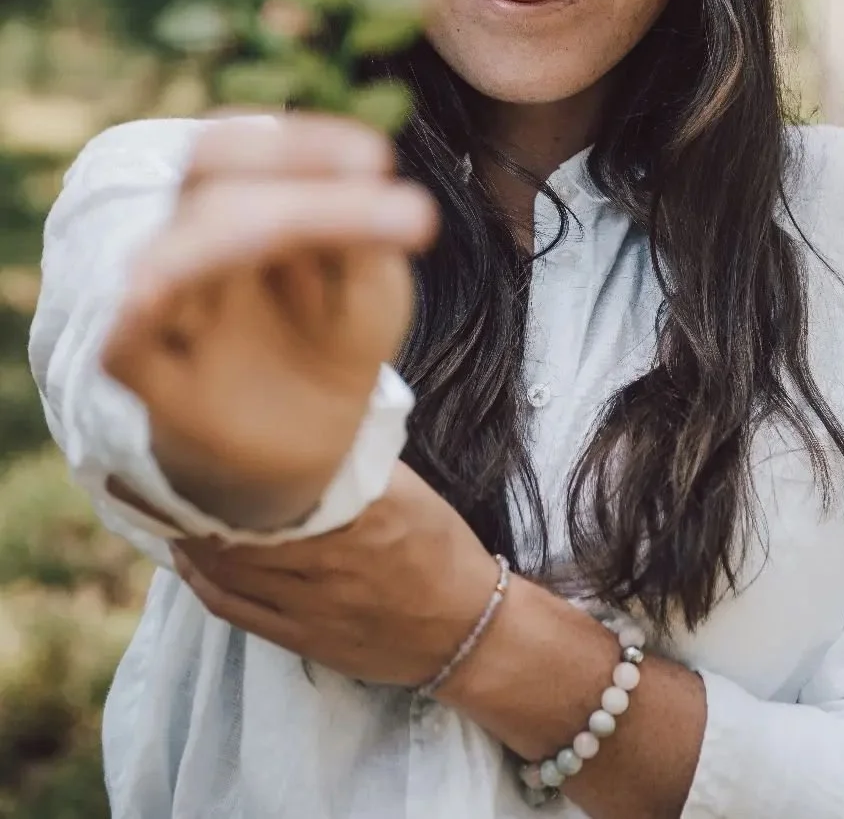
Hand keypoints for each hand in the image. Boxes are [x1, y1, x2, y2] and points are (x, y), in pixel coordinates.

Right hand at [101, 113, 437, 527]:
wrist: (311, 441)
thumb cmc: (335, 339)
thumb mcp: (370, 286)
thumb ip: (365, 240)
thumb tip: (368, 176)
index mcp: (243, 209)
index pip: (242, 148)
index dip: (300, 144)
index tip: (375, 159)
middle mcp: (196, 246)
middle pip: (205, 182)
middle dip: (291, 182)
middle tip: (390, 202)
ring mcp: (169, 312)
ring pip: (169, 256)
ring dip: (236, 235)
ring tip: (302, 228)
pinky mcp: (153, 380)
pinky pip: (123, 342)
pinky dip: (140, 314)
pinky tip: (159, 292)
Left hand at [171, 461, 498, 687]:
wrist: (465, 629)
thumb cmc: (439, 548)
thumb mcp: (410, 488)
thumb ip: (359, 460)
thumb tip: (312, 424)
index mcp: (364, 508)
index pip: (279, 480)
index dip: (229, 462)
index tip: (197, 437)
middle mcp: (332, 554)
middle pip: (241, 522)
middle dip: (194, 497)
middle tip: (161, 468)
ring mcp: (312, 601)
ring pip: (228, 566)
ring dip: (188, 536)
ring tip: (163, 506)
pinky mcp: (300, 636)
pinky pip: (233, 608)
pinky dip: (200, 581)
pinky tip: (184, 559)